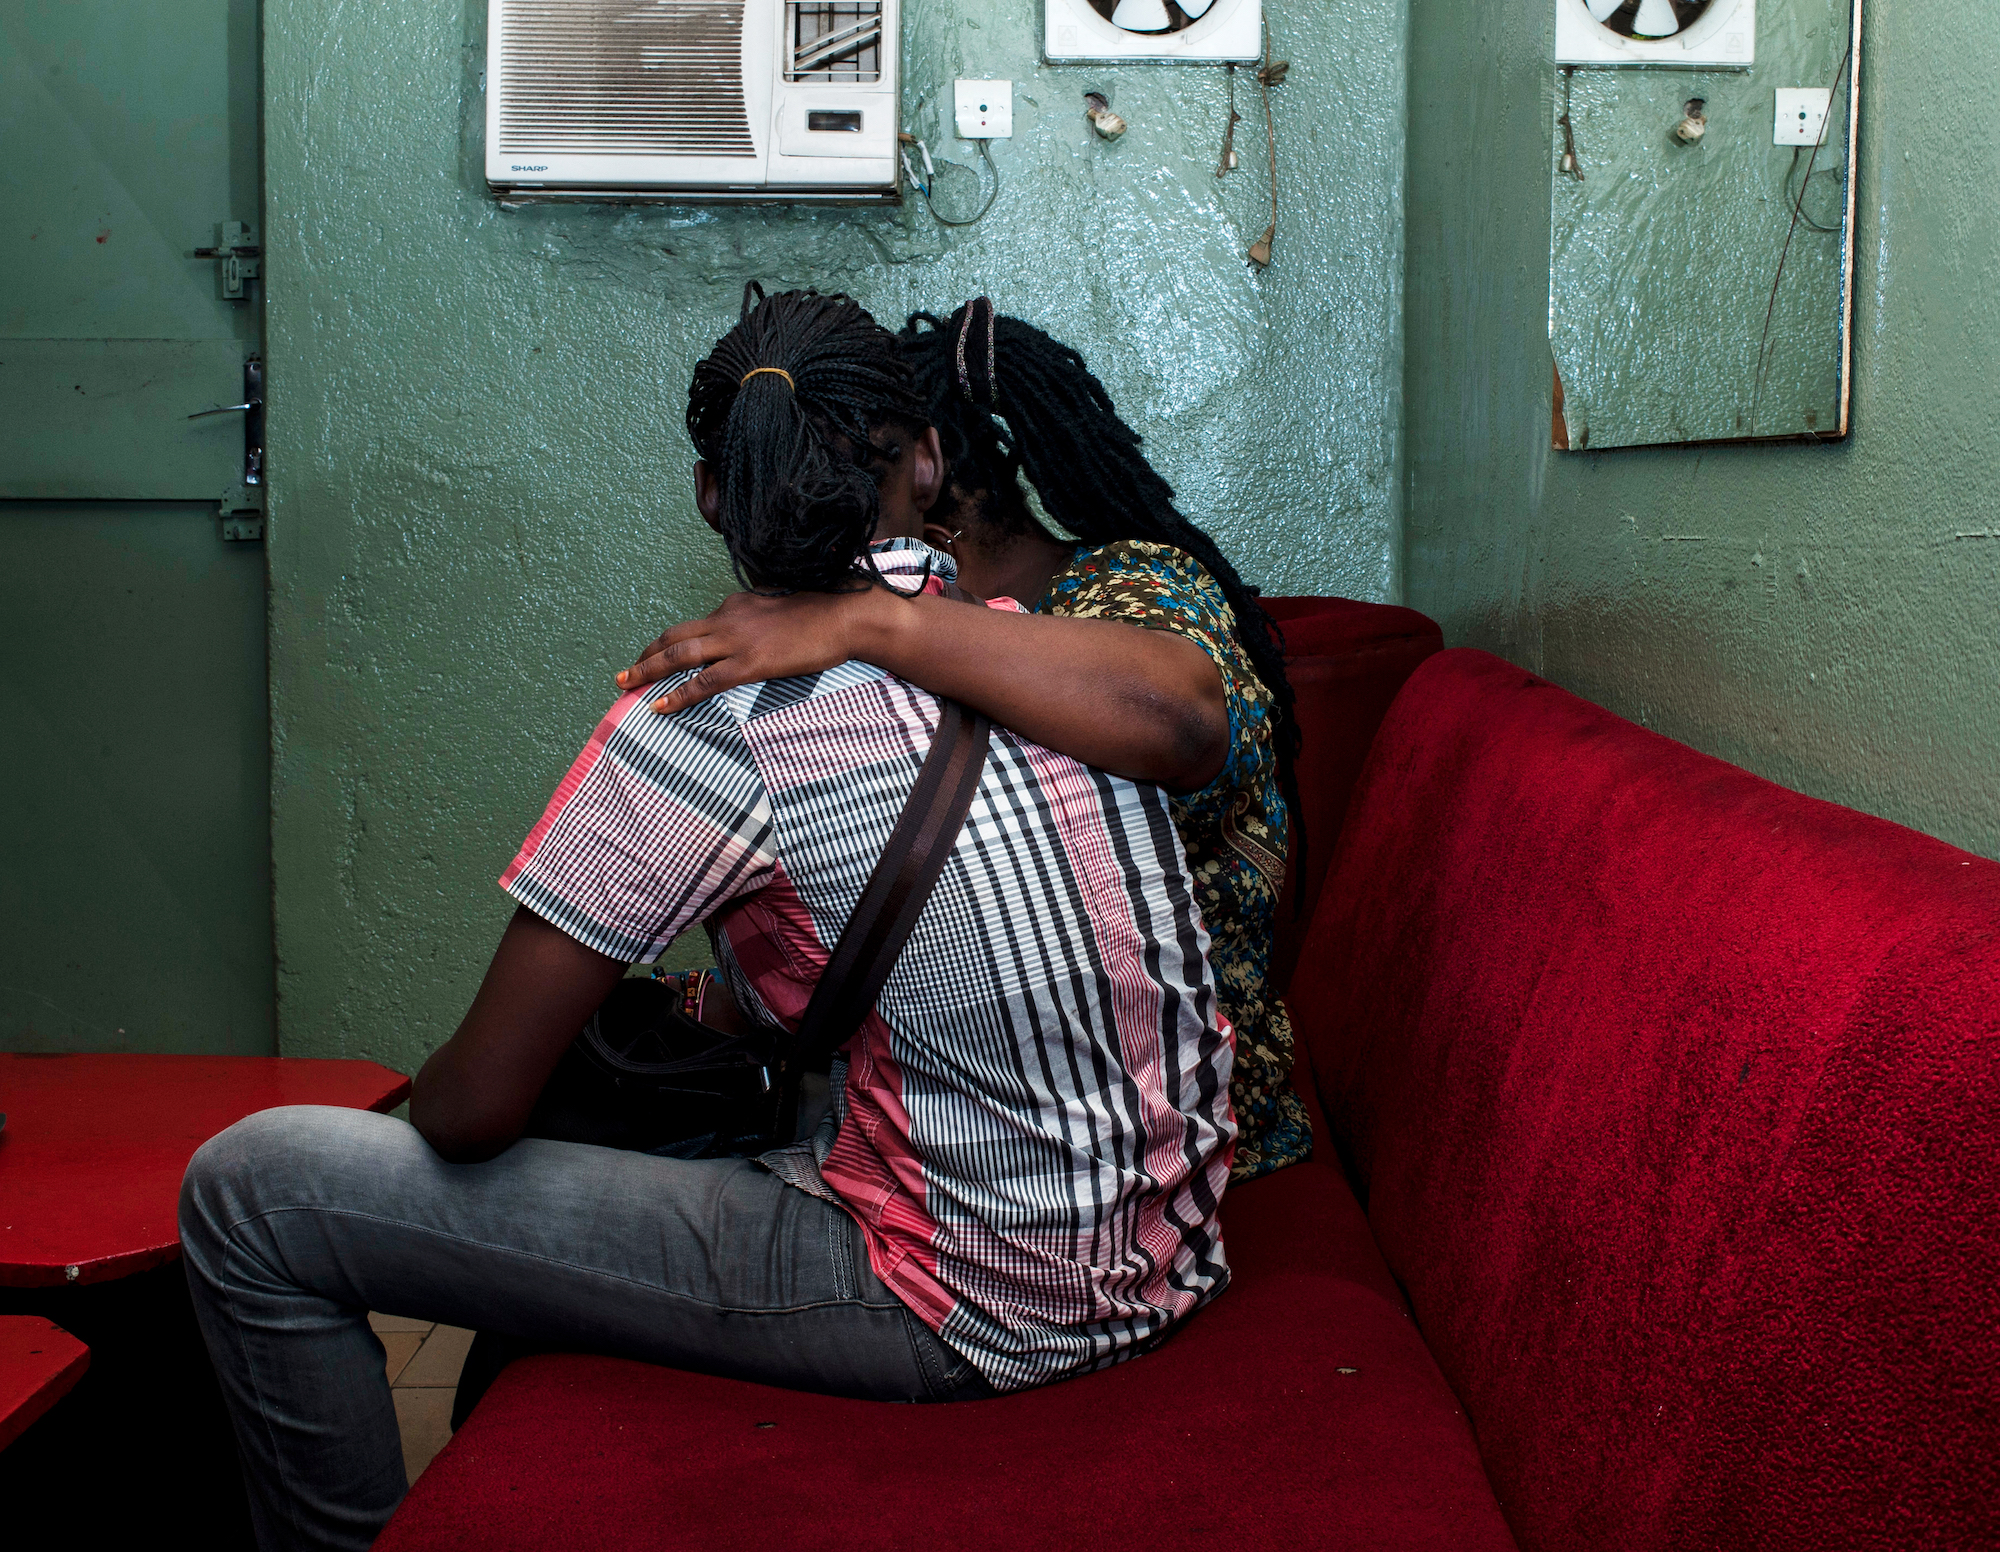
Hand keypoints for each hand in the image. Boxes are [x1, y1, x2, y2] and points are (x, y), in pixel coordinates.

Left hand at [619, 589, 884, 715]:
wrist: (844, 615)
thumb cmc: (822, 612)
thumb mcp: (781, 608)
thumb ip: (759, 618)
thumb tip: (754, 630)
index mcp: (735, 606)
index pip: (694, 625)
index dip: (669, 643)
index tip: (653, 655)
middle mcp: (728, 618)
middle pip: (674, 637)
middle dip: (646, 655)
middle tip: (624, 673)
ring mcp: (737, 640)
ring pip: (680, 655)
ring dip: (649, 670)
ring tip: (627, 685)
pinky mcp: (750, 662)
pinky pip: (705, 681)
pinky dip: (678, 694)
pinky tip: (660, 706)